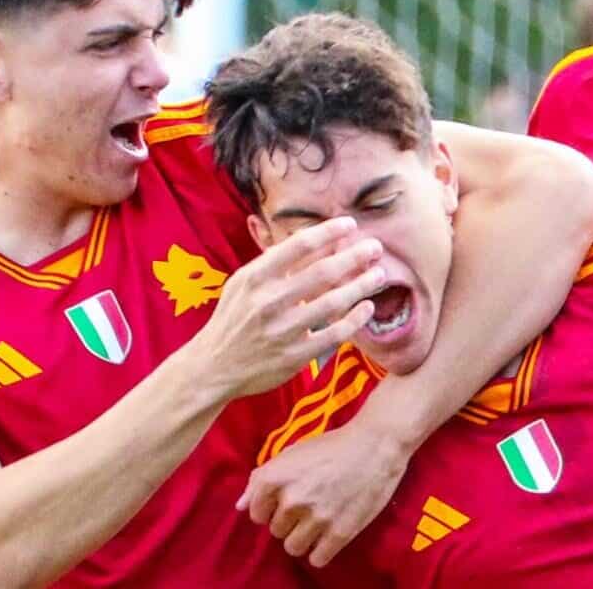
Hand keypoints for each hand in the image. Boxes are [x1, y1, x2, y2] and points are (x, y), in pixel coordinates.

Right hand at [194, 217, 386, 396]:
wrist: (213, 367)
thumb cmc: (234, 318)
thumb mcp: (243, 284)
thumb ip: (275, 264)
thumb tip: (315, 238)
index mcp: (255, 278)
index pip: (298, 245)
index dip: (328, 231)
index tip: (350, 224)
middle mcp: (268, 302)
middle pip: (322, 272)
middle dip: (354, 256)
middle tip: (376, 247)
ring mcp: (282, 330)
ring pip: (333, 303)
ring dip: (361, 285)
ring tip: (379, 275)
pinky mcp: (294, 356)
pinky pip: (334, 334)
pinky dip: (355, 319)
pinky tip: (367, 307)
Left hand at [239, 419, 412, 566]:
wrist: (376, 444)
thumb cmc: (333, 445)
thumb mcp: (292, 454)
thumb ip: (261, 479)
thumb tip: (239, 506)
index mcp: (274, 478)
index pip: (257, 514)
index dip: (272, 507)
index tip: (290, 498)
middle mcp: (290, 500)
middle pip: (276, 530)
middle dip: (290, 521)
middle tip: (311, 505)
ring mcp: (315, 519)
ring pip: (293, 547)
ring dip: (304, 538)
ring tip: (320, 521)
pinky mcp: (339, 533)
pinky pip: (317, 559)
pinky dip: (321, 551)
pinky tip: (330, 535)